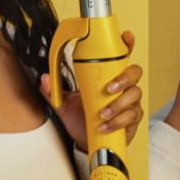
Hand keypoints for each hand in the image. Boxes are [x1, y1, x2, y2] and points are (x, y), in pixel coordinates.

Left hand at [40, 31, 143, 152]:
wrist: (87, 142)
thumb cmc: (81, 120)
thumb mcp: (64, 105)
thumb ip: (53, 92)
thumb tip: (45, 79)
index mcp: (108, 77)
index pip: (120, 57)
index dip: (126, 45)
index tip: (125, 36)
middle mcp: (122, 87)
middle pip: (134, 72)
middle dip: (123, 79)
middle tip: (108, 89)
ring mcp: (130, 102)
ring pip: (134, 94)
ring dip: (118, 104)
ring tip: (102, 113)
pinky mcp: (133, 119)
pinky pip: (132, 115)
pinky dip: (117, 121)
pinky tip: (105, 125)